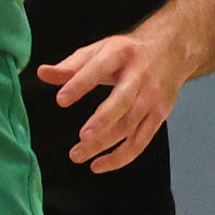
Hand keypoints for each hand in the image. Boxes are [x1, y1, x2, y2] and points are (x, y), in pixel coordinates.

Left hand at [38, 26, 190, 171]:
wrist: (172, 50)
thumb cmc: (128, 52)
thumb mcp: (99, 50)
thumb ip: (70, 66)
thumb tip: (42, 73)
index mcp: (121, 53)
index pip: (99, 69)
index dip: (80, 84)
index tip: (61, 100)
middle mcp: (140, 76)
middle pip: (122, 102)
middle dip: (102, 121)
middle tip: (81, 137)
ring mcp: (152, 97)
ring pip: (129, 126)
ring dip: (104, 144)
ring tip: (78, 155)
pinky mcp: (159, 115)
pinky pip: (140, 141)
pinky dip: (120, 157)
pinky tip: (99, 164)